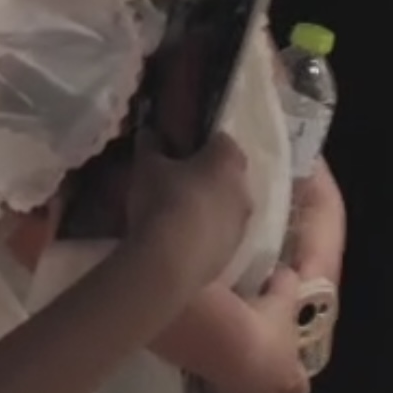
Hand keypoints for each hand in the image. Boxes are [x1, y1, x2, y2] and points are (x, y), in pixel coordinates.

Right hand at [126, 132, 251, 300]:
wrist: (170, 261)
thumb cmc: (163, 200)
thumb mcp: (147, 166)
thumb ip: (151, 145)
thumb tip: (150, 132)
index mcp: (229, 159)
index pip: (221, 140)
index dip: (201, 143)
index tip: (181, 149)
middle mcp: (245, 188)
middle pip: (229, 174)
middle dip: (208, 176)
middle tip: (179, 180)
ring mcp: (242, 224)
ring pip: (227, 207)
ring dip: (210, 207)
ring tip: (178, 213)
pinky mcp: (233, 252)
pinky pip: (221, 234)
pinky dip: (206, 233)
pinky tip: (183, 239)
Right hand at [208, 266, 311, 392]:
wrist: (224, 343)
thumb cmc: (260, 321)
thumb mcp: (282, 295)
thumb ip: (288, 285)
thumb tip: (289, 273)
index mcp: (290, 376)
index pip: (299, 386)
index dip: (293, 376)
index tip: (285, 366)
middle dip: (266, 391)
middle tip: (252, 371)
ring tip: (227, 379)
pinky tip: (207, 386)